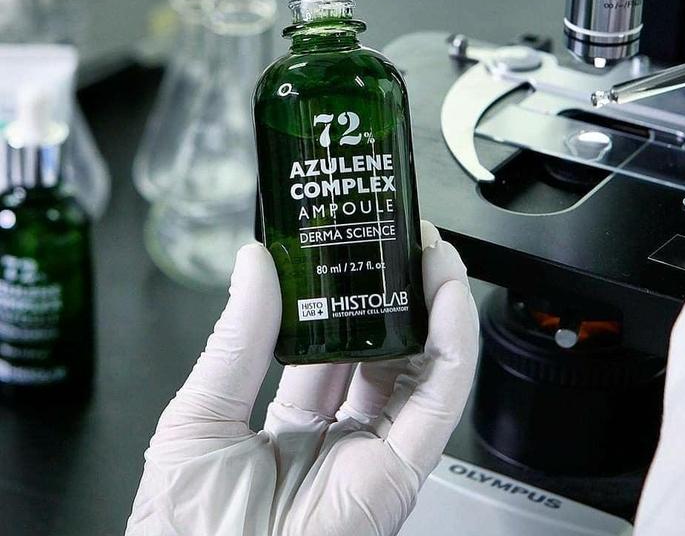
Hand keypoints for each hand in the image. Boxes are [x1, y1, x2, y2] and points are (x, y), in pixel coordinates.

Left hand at [126, 221, 478, 535]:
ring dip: (438, 306)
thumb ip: (235, 339)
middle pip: (389, 351)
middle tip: (403, 239)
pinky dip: (454, 345)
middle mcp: (344, 438)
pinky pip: (438, 400)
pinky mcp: (399, 475)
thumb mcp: (199, 416)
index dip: (352, 296)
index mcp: (295, 425)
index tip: (355, 249)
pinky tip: (447, 297)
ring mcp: (376, 455)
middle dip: (401, 293)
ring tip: (433, 251)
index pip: (336, 346)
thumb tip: (254, 264)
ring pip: (426, 369)